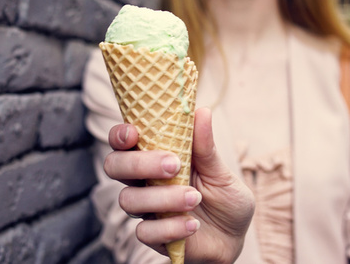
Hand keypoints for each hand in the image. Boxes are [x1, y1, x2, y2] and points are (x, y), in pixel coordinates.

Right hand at [104, 107, 254, 262]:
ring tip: (194, 198)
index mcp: (155, 157)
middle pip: (115, 166)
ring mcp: (146, 209)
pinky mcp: (153, 236)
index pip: (124, 142)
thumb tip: (201, 111)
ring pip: (128, 199)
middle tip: (173, 165)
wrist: (234, 238)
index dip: (120, 135)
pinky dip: (170, 227)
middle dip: (139, 163)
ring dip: (162, 197)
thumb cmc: (225, 198)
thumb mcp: (221, 172)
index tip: (134, 132)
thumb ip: (206, 147)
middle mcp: (144, 181)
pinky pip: (145, 231)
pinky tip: (193, 225)